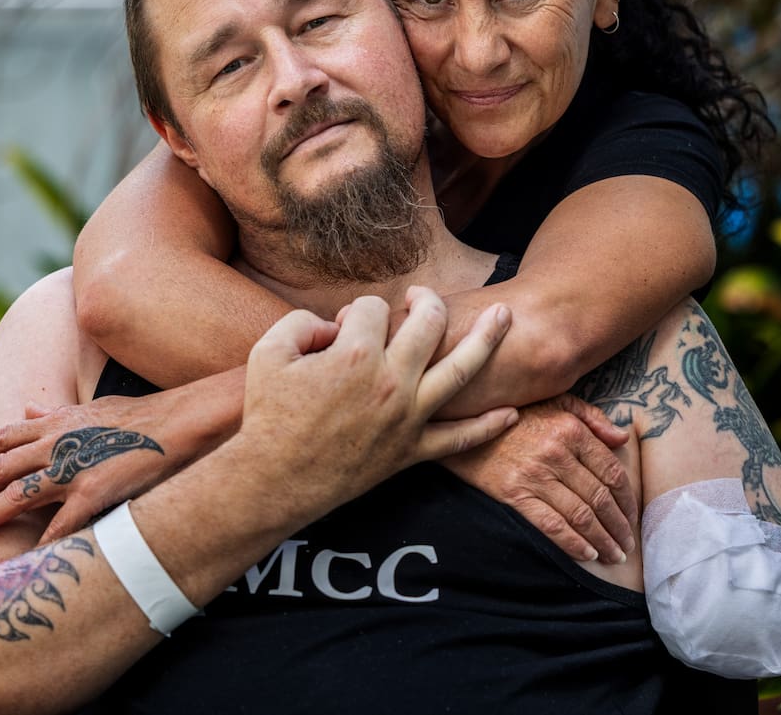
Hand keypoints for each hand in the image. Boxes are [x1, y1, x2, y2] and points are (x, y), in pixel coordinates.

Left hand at [0, 394, 194, 541]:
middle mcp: (57, 443)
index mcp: (56, 422)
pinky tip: (25, 561)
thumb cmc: (141, 416)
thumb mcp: (93, 407)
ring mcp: (73, 468)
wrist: (179, 423)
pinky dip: (41, 543)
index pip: (2, 438)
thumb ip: (58, 412)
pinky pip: (61, 524)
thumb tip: (29, 408)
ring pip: (15, 495)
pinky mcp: (94, 492)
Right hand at [239, 287, 516, 519]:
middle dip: (427, 301)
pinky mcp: (412, 450)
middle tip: (421, 299)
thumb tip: (333, 323)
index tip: (343, 327)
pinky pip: (459, 439)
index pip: (374, 308)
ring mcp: (407, 417)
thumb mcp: (268, 352)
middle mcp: (390, 381)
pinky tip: (512, 413)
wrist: (273, 481)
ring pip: (460, 370)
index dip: (359, 311)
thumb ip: (301, 322)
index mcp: (355, 354)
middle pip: (429, 322)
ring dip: (487, 339)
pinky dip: (487, 427)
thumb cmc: (268, 415)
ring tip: (505, 316)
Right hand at [441, 395, 636, 563]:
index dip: (628, 500)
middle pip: (600, 498)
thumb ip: (593, 419)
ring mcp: (535, 475)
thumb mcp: (557, 402)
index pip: (612, 472)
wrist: (465, 425)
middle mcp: (557, 453)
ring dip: (602, 540)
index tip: (633, 517)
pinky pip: (551, 525)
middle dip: (619, 526)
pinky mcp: (514, 494)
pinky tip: (587, 553)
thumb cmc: (517, 414)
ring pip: (580, 515)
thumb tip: (622, 439)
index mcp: (571, 430)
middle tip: (628, 544)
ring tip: (614, 555)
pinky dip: (573, 543)